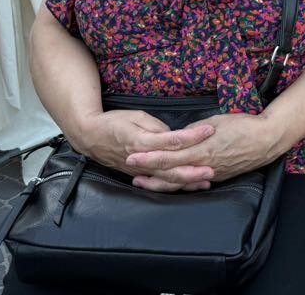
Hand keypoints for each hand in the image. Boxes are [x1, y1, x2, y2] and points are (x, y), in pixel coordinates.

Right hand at [73, 109, 215, 190]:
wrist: (91, 137)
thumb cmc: (114, 123)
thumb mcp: (136, 117)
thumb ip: (156, 127)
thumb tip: (174, 135)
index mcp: (142, 141)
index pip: (172, 140)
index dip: (192, 136)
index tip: (209, 130)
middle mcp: (142, 160)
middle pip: (172, 167)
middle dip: (194, 169)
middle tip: (213, 167)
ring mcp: (141, 170)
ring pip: (167, 179)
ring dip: (188, 181)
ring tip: (207, 180)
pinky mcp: (139, 175)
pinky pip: (159, 183)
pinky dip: (175, 185)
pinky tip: (189, 187)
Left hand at [127, 112, 281, 188]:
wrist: (266, 140)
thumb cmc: (242, 126)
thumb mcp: (215, 122)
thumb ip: (194, 131)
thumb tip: (178, 136)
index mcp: (202, 150)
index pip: (169, 156)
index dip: (149, 156)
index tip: (133, 154)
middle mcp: (204, 166)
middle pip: (170, 172)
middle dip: (148, 171)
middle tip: (130, 169)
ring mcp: (211, 174)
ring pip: (180, 182)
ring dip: (159, 182)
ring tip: (142, 181)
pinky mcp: (218, 177)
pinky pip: (193, 183)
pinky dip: (178, 184)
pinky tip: (169, 184)